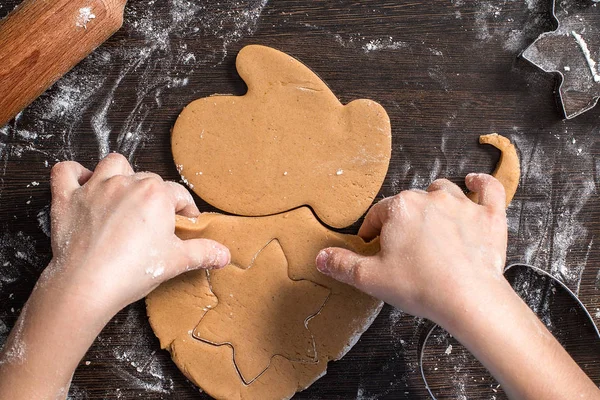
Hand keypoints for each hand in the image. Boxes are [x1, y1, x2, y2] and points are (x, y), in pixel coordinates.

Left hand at [0, 153, 229, 399]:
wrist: (88, 285)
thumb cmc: (133, 271)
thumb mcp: (177, 262)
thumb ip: (204, 253)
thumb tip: (225, 254)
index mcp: (157, 194)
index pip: (179, 195)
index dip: (186, 209)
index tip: (186, 222)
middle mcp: (128, 182)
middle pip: (148, 180)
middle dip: (155, 197)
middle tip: (155, 222)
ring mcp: (95, 187)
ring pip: (114, 164)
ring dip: (121, 175)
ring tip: (124, 194)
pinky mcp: (68, 198)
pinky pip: (66, 171)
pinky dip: (74, 173)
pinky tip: (83, 183)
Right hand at [317, 173, 599, 399]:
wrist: (469, 298)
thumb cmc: (420, 286)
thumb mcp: (371, 279)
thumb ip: (343, 265)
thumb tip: (320, 256)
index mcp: (399, 209)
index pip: (378, 214)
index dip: (373, 231)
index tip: (373, 246)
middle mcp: (429, 198)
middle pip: (409, 202)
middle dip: (403, 220)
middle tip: (403, 247)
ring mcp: (462, 205)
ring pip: (444, 192)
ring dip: (435, 201)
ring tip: (432, 220)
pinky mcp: (489, 216)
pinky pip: (488, 190)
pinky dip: (481, 185)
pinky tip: (474, 183)